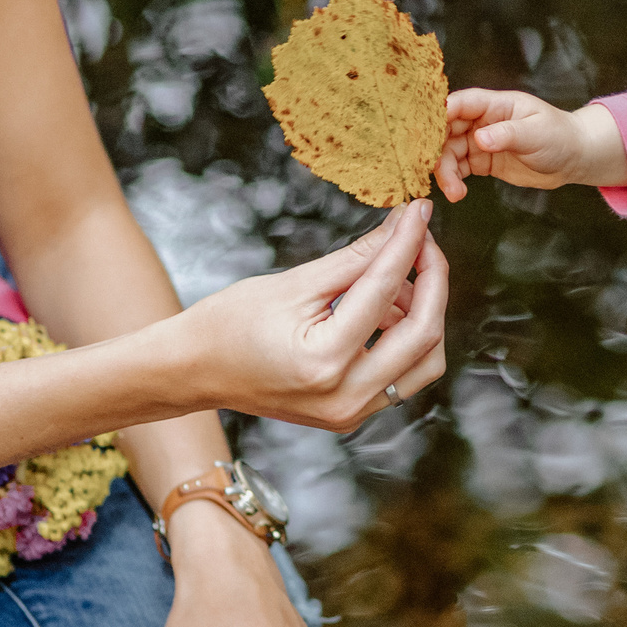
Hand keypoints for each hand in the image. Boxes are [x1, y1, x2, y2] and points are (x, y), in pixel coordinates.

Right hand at [175, 200, 447, 430]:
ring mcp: (351, 413)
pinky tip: (384, 307)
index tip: (419, 212)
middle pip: (424, 336)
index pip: (385, 292)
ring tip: (395, 276)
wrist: (194, 371)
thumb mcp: (295, 282)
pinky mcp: (352, 413)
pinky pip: (402, 375)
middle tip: (422, 240)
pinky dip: (404, 338)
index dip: (408, 245)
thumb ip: (356, 257)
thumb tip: (403, 226)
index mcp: (324, 361)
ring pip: (423, 362)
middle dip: (432, 281)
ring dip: (423, 313)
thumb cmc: (231, 323)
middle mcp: (345, 397)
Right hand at [436, 91, 626, 200]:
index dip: (440, 115)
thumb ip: (507, 135)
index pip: (460, 103)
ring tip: (453, 191)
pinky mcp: (483, 161)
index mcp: (495, 104)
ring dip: (445, 171)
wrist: (573, 158)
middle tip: (433, 170)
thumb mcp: (536, 133)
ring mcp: (481, 140)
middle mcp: (483, 120)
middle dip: (436, 149)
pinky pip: (459, 168)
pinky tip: (457, 193)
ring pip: (449, 152)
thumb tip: (480, 139)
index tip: (425, 132)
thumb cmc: (559, 136)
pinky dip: (453, 180)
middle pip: (447, 129)